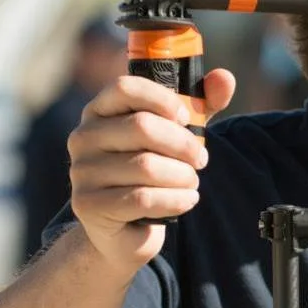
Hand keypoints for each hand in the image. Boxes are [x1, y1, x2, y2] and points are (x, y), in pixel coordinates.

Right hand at [68, 69, 235, 275]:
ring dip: (182, 176)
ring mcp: (82, 172)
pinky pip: (143, 198)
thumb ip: (200, 106)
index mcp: (99, 111)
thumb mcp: (176, 135)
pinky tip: (187, 200)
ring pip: (146, 166)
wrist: (124, 230)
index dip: (163, 99)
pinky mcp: (88, 205)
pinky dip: (175, 200)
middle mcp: (83, 137)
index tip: (187, 118)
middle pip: (142, 127)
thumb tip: (226, 78)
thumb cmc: (150, 172)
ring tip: (192, 182)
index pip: (126, 87)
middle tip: (200, 160)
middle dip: (183, 145)